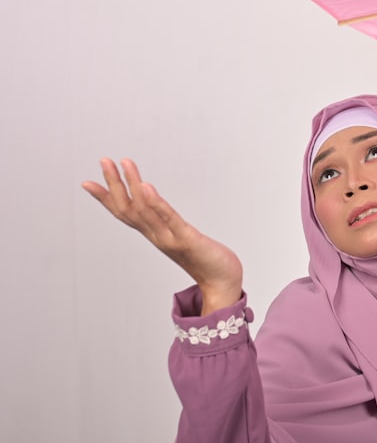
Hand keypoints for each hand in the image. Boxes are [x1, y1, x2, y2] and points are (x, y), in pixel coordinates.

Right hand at [81, 158, 242, 314]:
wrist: (222, 282)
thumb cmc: (205, 258)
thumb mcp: (180, 237)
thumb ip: (167, 227)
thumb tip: (159, 212)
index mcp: (154, 234)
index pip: (125, 213)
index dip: (106, 198)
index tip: (87, 182)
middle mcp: (157, 236)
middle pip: (129, 208)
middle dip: (115, 183)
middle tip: (104, 160)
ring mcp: (170, 238)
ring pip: (145, 210)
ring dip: (133, 185)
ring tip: (125, 163)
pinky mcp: (187, 239)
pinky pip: (169, 219)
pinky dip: (156, 204)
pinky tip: (146, 187)